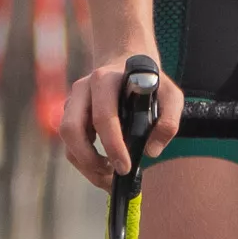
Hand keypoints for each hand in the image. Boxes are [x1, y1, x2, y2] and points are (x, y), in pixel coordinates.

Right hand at [59, 52, 183, 189]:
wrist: (127, 61)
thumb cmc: (150, 82)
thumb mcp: (170, 95)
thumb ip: (169, 121)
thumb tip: (151, 151)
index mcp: (105, 79)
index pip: (102, 117)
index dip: (112, 145)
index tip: (124, 167)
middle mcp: (82, 89)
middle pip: (71, 129)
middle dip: (89, 159)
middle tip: (112, 174)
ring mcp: (73, 101)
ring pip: (67, 140)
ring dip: (85, 164)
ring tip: (109, 176)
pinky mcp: (70, 115)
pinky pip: (69, 143)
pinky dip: (84, 162)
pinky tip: (103, 168)